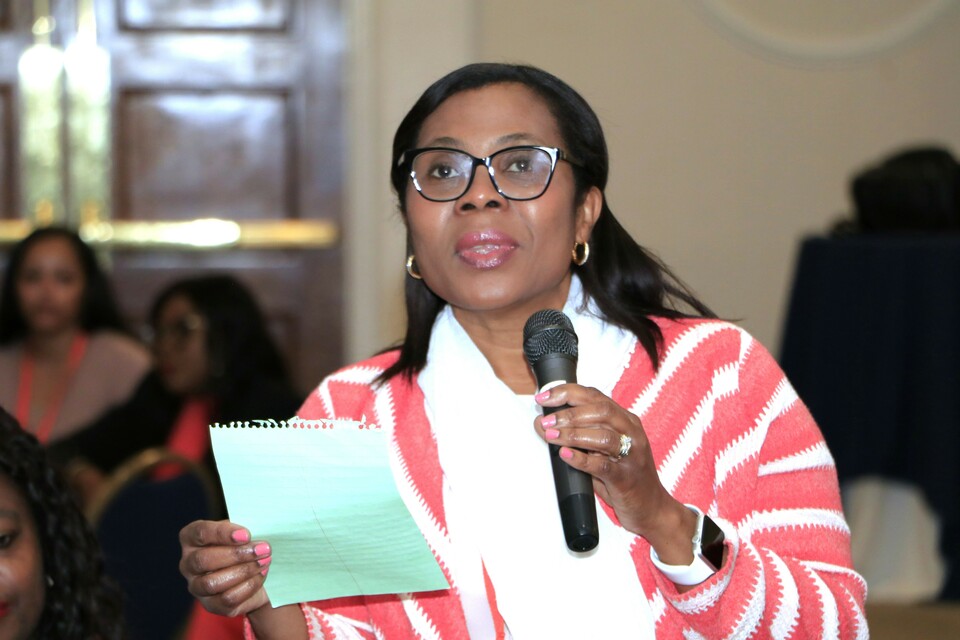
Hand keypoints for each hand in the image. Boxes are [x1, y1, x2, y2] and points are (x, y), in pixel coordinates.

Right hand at [179, 519, 272, 617]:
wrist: (256, 573)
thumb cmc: (245, 545)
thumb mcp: (243, 532)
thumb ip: (243, 531)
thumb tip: (255, 531)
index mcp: (191, 538)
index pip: (200, 532)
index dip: (223, 533)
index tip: (247, 534)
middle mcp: (188, 563)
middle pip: (203, 560)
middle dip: (236, 555)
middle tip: (262, 549)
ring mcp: (196, 586)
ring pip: (212, 583)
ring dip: (244, 571)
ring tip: (264, 561)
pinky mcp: (211, 605)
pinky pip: (227, 599)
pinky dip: (248, 586)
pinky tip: (261, 574)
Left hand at [534, 384, 695, 564]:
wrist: (652, 508)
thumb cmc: (624, 477)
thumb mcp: (604, 449)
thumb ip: (582, 434)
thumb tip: (545, 425)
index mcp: (625, 420)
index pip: (595, 396)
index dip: (567, 393)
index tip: (543, 398)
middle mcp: (631, 433)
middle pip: (601, 411)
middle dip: (569, 413)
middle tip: (546, 421)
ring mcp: (632, 455)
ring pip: (603, 436)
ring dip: (573, 434)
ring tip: (552, 436)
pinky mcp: (626, 478)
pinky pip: (603, 465)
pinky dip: (581, 459)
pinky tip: (565, 455)